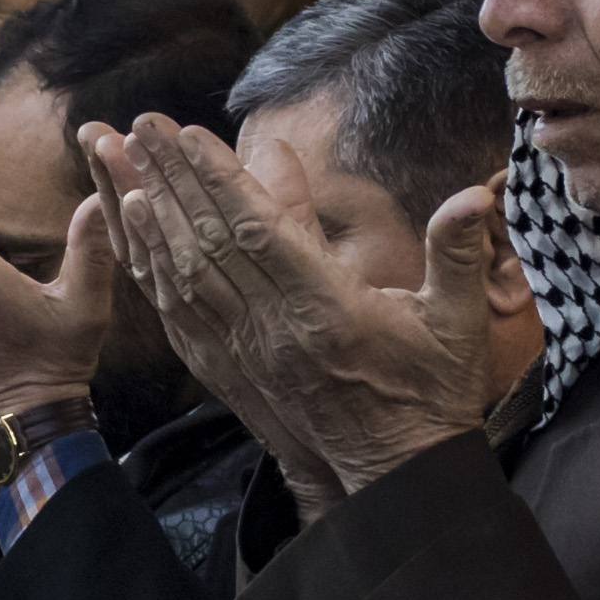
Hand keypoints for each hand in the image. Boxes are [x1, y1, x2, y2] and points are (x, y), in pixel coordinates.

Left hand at [87, 118, 502, 502]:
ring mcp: (246, 353)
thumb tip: (476, 193)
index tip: (189, 134)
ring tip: (122, 161)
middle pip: (209, 244)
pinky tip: (134, 229)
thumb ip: (457, 255)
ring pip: (184, 274)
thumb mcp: (458, 323)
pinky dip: (153, 265)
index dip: (221, 180)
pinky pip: (178, 312)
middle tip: (139, 125)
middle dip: (171, 179)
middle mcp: (274, 331)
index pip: (260, 235)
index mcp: (327, 312)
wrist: (394, 474)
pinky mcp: (230, 370)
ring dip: (151, 214)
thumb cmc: (432, 393)